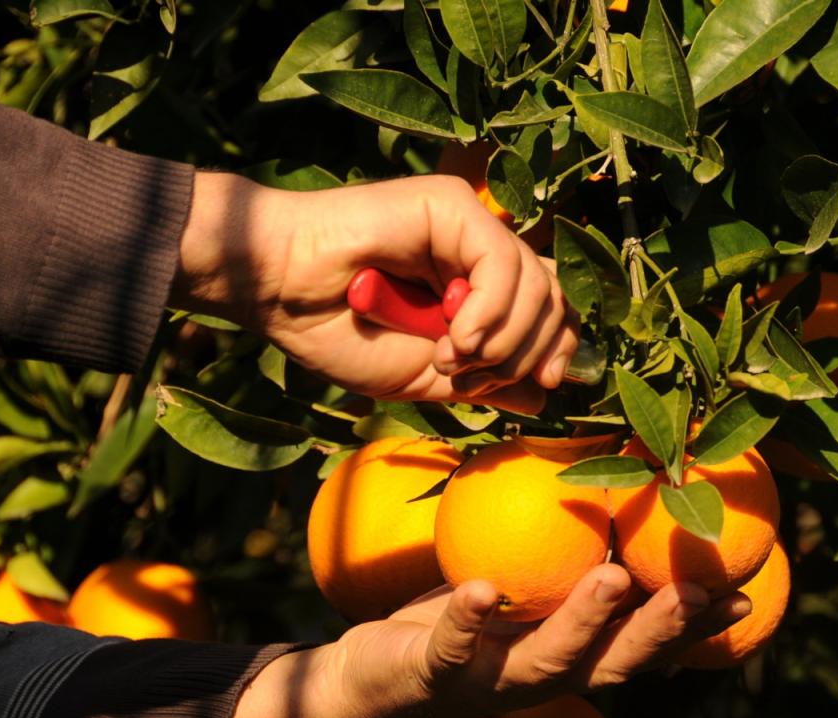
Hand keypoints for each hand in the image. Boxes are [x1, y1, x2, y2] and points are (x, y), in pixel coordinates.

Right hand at [171, 172, 578, 413]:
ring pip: (535, 282)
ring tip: (450, 358)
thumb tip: (544, 392)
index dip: (558, 345)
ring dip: (501, 339)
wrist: (279, 293)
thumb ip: (485, 380)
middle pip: (552, 295)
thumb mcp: (423, 375)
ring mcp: (466, 223)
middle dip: (527, 350)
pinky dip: (488, 311)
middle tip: (470, 376)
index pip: (547, 308)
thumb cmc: (337, 333)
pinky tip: (454, 336)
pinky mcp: (450, 205)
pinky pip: (502, 262)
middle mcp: (477, 249)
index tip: (546, 383)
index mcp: (472, 286)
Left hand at [235, 564, 750, 717]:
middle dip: (658, 627)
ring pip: (547, 660)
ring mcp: (488, 681)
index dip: (694, 625)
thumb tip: (620, 492)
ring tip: (611, 577)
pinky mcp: (433, 674)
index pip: (644, 642)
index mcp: (569, 655)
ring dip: (583, 621)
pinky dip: (469, 621)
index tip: (742, 590)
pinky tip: (483, 589)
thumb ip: (568, 558)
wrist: (370, 680)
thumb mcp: (522, 586)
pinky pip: (453, 648)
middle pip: (613, 660)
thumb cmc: (460, 622)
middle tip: (696, 586)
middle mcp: (541, 677)